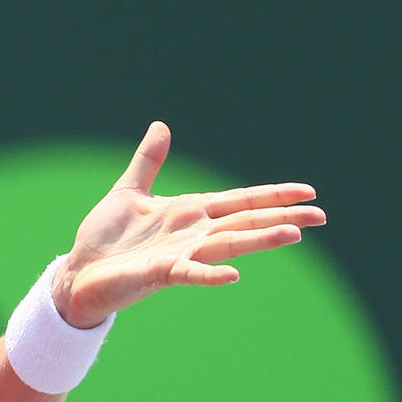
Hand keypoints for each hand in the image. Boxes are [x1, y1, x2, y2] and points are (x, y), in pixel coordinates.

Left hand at [53, 122, 325, 327]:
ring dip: (259, 239)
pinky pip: (189, 273)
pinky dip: (210, 274)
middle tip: (322, 216)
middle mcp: (192, 234)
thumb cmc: (105, 238)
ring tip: (293, 235)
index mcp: (189, 212)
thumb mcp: (129, 191)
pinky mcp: (160, 273)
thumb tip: (161, 126)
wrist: (79, 271)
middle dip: (282, 217)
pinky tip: (234, 275)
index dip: (272, 195)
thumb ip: (148, 161)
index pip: (240, 200)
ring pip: (227, 244)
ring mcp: (179, 254)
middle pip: (245, 221)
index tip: (308, 191)